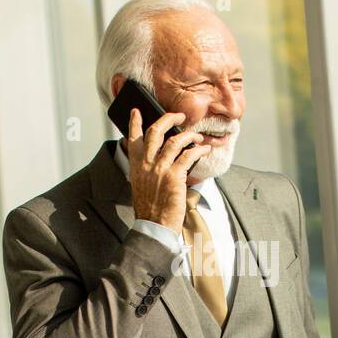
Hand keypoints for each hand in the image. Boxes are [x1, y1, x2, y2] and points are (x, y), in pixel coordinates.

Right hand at [125, 108, 209, 231]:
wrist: (153, 226)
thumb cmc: (150, 209)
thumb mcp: (141, 185)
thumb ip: (148, 170)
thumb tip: (162, 158)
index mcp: (136, 166)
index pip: (133, 139)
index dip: (135, 123)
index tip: (136, 112)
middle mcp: (146, 164)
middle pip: (156, 131)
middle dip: (168, 119)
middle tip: (179, 116)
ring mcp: (160, 169)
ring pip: (175, 141)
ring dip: (189, 135)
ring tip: (197, 137)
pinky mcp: (174, 176)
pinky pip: (189, 156)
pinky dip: (198, 150)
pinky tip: (203, 150)